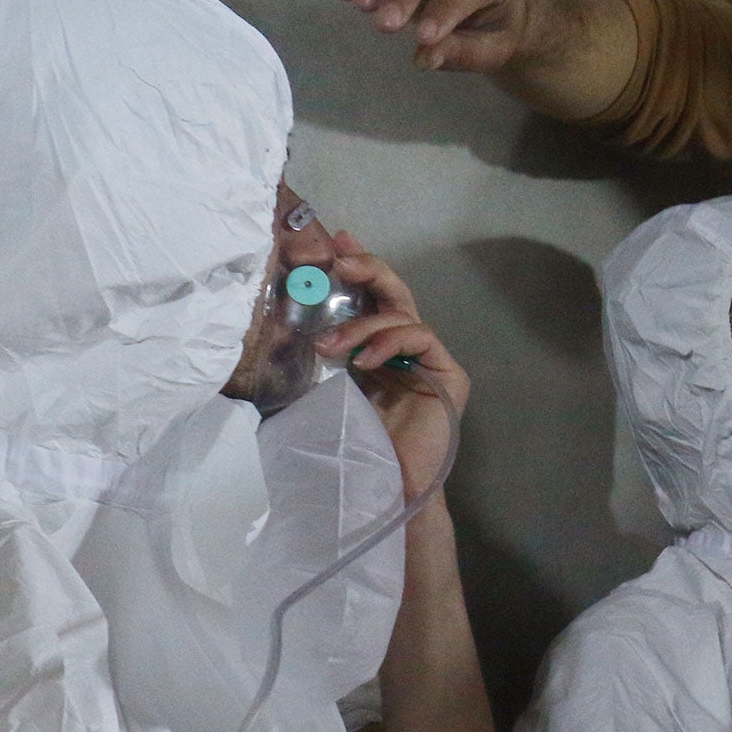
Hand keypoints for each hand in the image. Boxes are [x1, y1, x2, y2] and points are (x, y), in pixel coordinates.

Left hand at [317, 232, 469, 502]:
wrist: (386, 489)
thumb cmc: (354, 449)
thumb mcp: (327, 390)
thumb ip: (323, 358)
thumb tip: (282, 323)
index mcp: (380, 350)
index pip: (372, 299)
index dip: (357, 266)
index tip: (334, 242)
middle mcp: (408, 351)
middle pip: (394, 293)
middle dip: (367, 269)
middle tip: (340, 259)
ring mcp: (431, 362)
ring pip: (403, 314)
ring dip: (362, 323)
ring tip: (331, 345)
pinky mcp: (449, 377)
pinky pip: (422, 338)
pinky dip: (390, 340)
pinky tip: (365, 360)